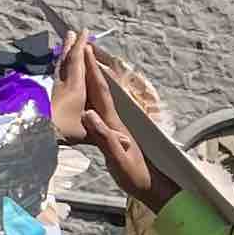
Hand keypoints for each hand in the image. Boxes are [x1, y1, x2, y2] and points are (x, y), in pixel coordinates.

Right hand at [50, 32, 171, 210]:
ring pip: (100, 97)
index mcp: (114, 124)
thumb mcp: (117, 159)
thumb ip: (103, 137)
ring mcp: (115, 127)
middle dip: (92, 68)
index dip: (93, 72)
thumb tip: (88, 113)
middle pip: (102, 89)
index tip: (85, 51)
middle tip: (83, 47)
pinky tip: (87, 97)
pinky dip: (91, 97)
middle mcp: (115, 121)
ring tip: (83, 64)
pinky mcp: (113, 134)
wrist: (150, 187)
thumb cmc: (135, 176)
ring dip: (92, 80)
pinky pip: (99, 109)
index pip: (102, 93)